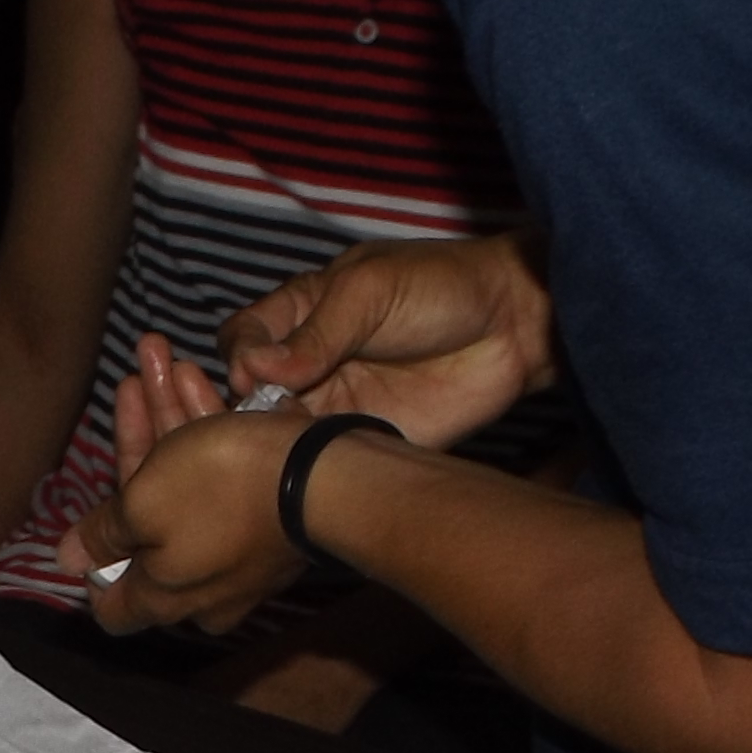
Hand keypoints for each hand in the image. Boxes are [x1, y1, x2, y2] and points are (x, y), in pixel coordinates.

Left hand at [63, 365, 309, 631]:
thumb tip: (68, 560)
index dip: (91, 563)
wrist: (328, 476)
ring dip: (170, 418)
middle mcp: (201, 586)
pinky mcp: (271, 518)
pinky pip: (227, 476)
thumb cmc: (223, 491)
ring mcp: (239, 553)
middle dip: (135, 443)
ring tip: (158, 355)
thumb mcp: (144, 503)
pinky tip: (194, 374)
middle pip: (146, 518)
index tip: (87, 513)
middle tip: (129, 382)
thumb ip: (104, 531)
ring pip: (188, 484)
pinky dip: (208, 429)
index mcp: (162, 596)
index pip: (110, 603)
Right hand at [222, 233, 554, 450]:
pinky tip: (314, 464)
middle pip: (249, 393)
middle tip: (266, 416)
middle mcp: (309, 362)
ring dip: (273, 442)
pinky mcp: (365, 439)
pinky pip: (323, 459)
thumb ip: (316, 332)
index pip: (242, 338)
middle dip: (245, 407)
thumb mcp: (370, 292)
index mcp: (302, 312)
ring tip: (287, 443)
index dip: (237, 356)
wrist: (514, 327)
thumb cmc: (443, 287)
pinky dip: (310, 465)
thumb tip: (254, 368)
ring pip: (279, 431)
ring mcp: (334, 404)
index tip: (251, 373)